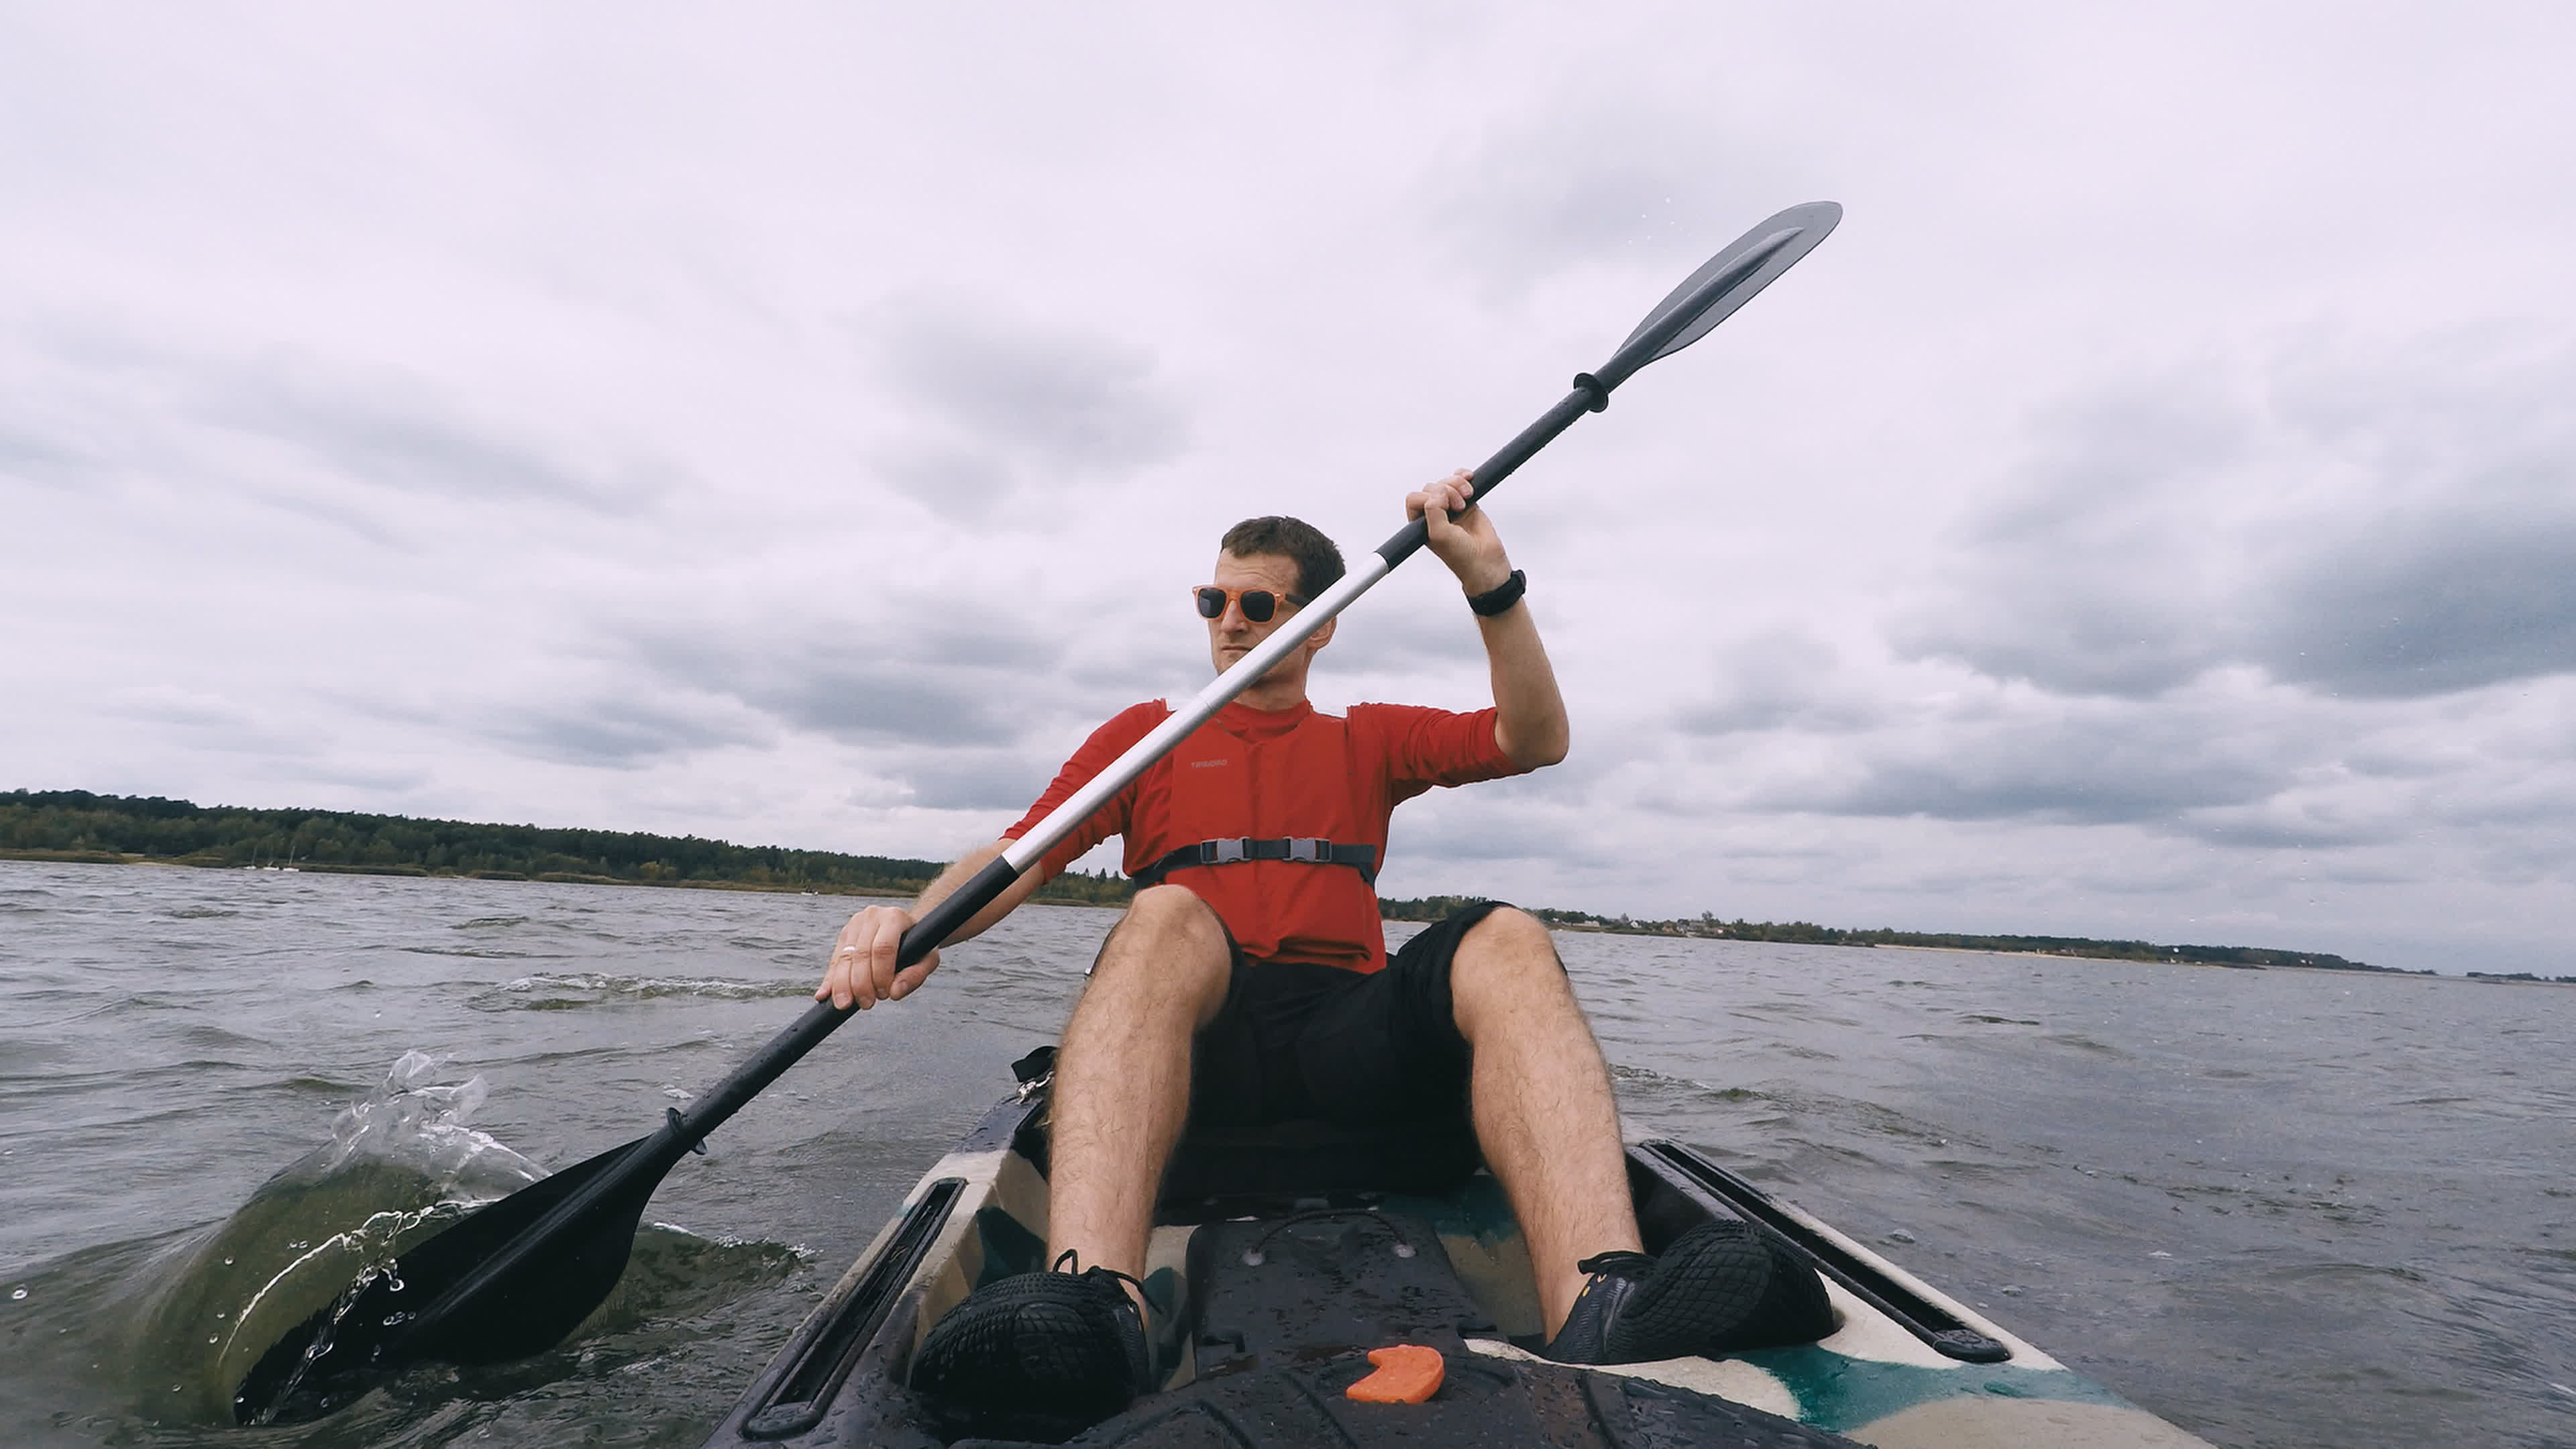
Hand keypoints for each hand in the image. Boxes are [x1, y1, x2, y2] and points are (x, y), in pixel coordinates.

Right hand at [816, 904, 937, 1009]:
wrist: (907, 929)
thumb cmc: (919, 946)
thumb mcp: (928, 960)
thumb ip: (916, 975)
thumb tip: (895, 992)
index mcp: (894, 917)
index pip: (883, 948)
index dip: (880, 974)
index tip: (884, 995)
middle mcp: (872, 916)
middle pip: (860, 953)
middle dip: (861, 983)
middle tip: (867, 1004)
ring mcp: (854, 924)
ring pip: (843, 957)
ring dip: (842, 985)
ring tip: (845, 1005)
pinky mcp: (843, 935)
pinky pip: (834, 961)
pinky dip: (830, 981)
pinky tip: (823, 996)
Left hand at [1406, 469, 1512, 594]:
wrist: (1485, 561)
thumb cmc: (1461, 556)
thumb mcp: (1439, 534)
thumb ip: (1433, 510)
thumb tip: (1438, 491)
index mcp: (1420, 523)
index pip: (1415, 498)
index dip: (1429, 498)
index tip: (1444, 507)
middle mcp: (1433, 514)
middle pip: (1432, 487)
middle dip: (1447, 491)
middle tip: (1458, 507)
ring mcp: (1450, 507)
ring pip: (1446, 482)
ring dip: (1457, 484)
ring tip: (1467, 497)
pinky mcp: (1466, 502)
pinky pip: (1460, 480)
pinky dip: (1463, 476)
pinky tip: (1469, 478)